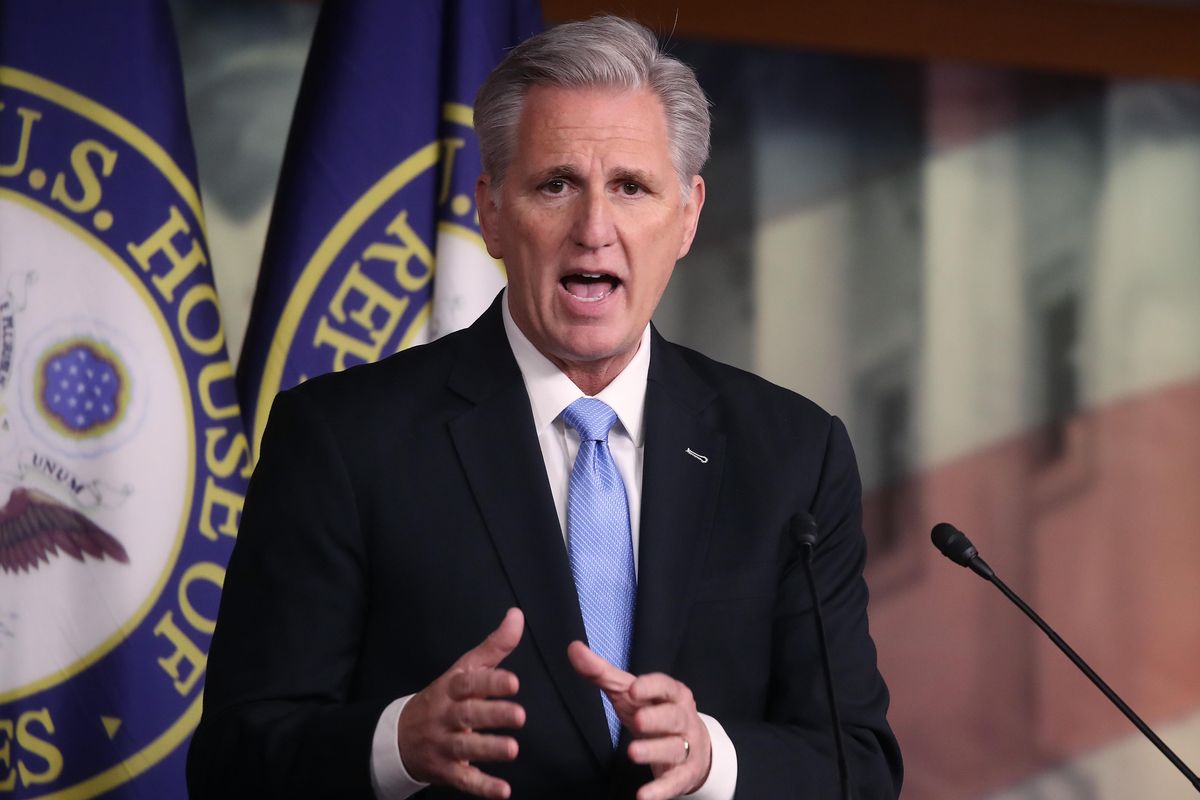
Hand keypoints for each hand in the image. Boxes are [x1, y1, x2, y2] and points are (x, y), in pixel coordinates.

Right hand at [397, 608, 525, 798]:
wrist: (398, 737)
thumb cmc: (443, 698)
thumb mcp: (463, 670)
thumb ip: (493, 646)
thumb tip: (517, 615)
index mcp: (451, 689)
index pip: (468, 683)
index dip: (490, 682)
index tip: (513, 682)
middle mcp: (445, 716)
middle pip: (468, 714)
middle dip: (493, 715)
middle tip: (520, 716)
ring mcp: (443, 745)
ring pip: (465, 747)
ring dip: (488, 749)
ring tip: (512, 749)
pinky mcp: (445, 770)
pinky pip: (463, 780)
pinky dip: (482, 787)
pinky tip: (503, 792)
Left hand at [567, 641, 711, 799]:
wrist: (694, 748)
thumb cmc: (655, 712)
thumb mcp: (629, 693)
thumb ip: (602, 672)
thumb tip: (573, 648)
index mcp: (673, 695)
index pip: (666, 686)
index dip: (651, 687)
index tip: (634, 689)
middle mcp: (683, 719)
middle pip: (674, 717)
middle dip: (657, 718)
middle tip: (638, 720)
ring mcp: (686, 747)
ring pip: (674, 748)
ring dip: (654, 752)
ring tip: (632, 753)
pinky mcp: (683, 774)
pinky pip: (673, 782)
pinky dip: (660, 791)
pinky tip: (643, 797)